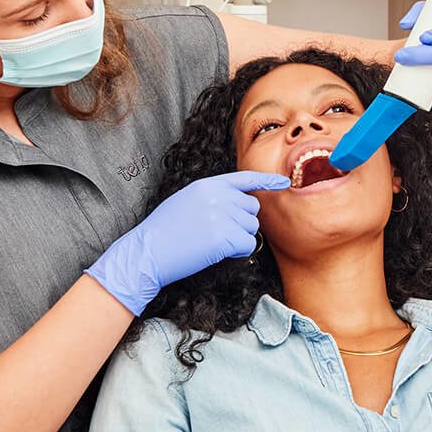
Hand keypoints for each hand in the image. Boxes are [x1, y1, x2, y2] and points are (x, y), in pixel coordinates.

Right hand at [84, 170, 288, 313]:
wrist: (148, 251)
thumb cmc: (164, 231)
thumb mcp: (186, 201)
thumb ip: (213, 197)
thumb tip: (240, 203)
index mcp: (207, 185)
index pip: (244, 179)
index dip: (267, 182)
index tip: (284, 184)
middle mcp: (217, 196)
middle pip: (252, 208)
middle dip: (242, 222)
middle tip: (219, 233)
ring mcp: (222, 215)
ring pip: (252, 227)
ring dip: (239, 238)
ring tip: (213, 242)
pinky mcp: (224, 237)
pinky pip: (248, 244)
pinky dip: (239, 251)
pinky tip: (218, 252)